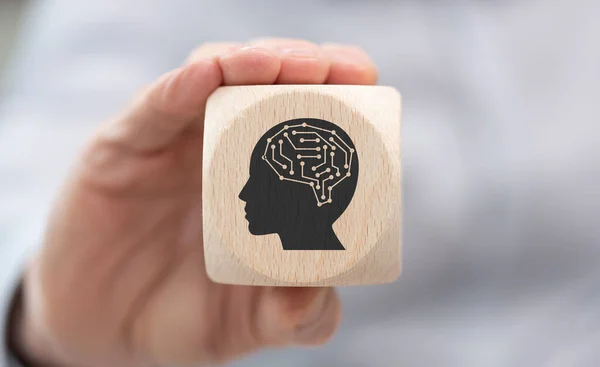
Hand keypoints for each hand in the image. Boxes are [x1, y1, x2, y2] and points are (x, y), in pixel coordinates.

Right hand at [12, 39, 377, 366]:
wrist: (108, 331)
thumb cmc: (190, 315)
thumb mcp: (255, 322)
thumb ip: (298, 315)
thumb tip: (318, 292)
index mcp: (262, 173)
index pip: (306, 114)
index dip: (339, 91)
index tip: (365, 84)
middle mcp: (221, 145)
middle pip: (266, 80)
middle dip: (303, 63)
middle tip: (334, 69)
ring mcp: (173, 140)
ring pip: (213, 74)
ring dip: (249, 60)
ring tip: (278, 64)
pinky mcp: (124, 145)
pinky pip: (154, 106)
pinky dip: (181, 86)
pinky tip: (206, 76)